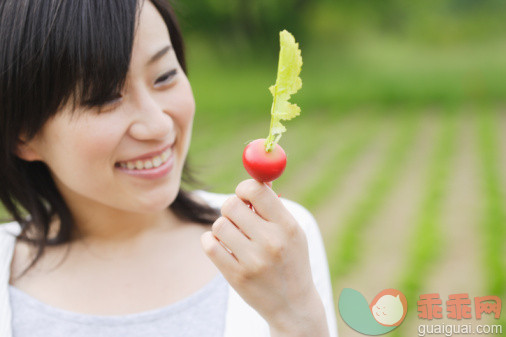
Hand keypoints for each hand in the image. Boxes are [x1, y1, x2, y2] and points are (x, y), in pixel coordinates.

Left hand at [200, 179, 324, 330]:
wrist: (293, 305)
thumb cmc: (291, 260)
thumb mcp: (292, 232)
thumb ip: (272, 207)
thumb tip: (255, 179)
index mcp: (288, 226)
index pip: (256, 191)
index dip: (244, 188)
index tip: (243, 194)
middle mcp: (271, 242)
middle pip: (231, 205)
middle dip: (231, 207)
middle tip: (237, 217)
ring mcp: (253, 261)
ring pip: (219, 224)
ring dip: (223, 227)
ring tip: (234, 236)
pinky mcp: (236, 276)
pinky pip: (209, 244)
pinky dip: (211, 241)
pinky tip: (222, 246)